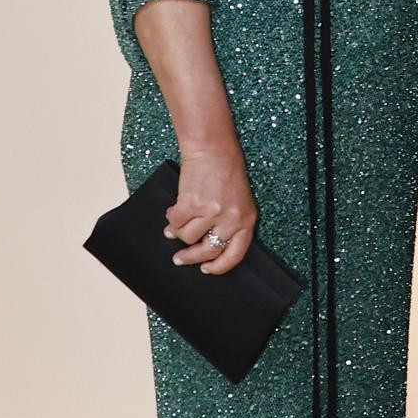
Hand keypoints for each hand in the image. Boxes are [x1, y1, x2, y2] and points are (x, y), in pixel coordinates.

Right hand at [164, 146, 257, 275]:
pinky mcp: (191, 204)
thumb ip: (230, 223)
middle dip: (191, 257)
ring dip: (178, 232)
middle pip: (208, 250)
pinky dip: (171, 219)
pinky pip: (176, 222)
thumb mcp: (239, 200)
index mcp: (246, 220)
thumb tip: (208, 244)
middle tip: (180, 258)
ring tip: (176, 225)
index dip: (219, 266)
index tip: (207, 269)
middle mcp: (230, 219)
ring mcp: (210, 212)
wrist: (212, 149)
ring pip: (187, 237)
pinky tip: (173, 213)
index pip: (235, 255)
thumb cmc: (227, 171)